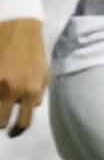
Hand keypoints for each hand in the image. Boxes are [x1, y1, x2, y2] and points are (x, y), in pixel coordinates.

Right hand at [0, 18, 47, 136]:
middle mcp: (12, 90)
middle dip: (1, 123)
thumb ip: (38, 93)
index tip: (12, 132)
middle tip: (1, 122)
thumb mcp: (44, 73)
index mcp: (31, 92)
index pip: (23, 123)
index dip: (16, 130)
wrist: (18, 27)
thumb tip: (31, 108)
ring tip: (0, 109)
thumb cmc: (32, 50)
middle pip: (1, 122)